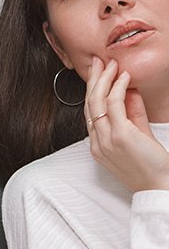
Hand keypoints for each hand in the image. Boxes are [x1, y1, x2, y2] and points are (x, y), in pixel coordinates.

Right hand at [85, 56, 168, 191]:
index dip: (93, 90)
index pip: (90, 112)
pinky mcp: (120, 136)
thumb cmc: (150, 166)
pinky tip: (123, 77)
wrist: (158, 187)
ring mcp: (106, 139)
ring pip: (97, 101)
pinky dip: (118, 87)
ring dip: (104, 79)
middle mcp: (98, 142)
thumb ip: (133, 113)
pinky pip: (114, 104)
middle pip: (89, 104)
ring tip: (111, 65)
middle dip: (93, 79)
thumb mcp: (139, 135)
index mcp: (98, 145)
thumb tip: (130, 91)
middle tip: (98, 61)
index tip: (98, 73)